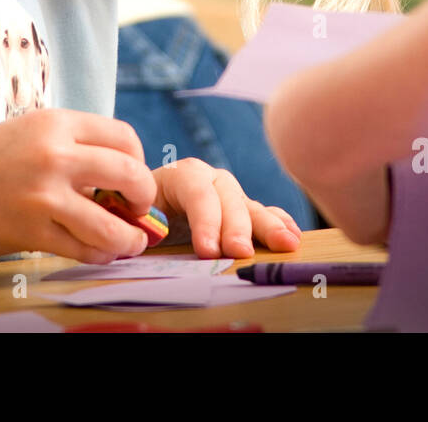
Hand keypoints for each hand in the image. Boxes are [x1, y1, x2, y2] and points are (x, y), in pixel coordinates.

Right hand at [0, 109, 156, 263]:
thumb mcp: (29, 132)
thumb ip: (72, 145)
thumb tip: (118, 172)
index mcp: (56, 123)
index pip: (124, 137)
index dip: (139, 160)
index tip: (131, 178)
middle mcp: (55, 154)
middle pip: (131, 174)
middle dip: (144, 197)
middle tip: (137, 209)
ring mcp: (44, 194)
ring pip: (112, 223)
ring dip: (129, 238)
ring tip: (127, 241)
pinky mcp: (31, 230)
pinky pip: (83, 249)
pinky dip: (101, 255)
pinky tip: (99, 253)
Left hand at [149, 158, 301, 258]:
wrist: (143, 208)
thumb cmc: (139, 214)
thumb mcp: (134, 216)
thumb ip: (142, 224)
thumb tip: (148, 236)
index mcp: (179, 175)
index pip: (196, 191)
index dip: (204, 220)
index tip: (207, 250)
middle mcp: (209, 178)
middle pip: (227, 198)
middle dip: (235, 227)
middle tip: (239, 253)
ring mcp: (229, 193)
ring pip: (249, 206)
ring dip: (267, 226)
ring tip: (285, 244)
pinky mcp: (241, 209)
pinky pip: (263, 213)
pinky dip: (278, 223)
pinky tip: (293, 235)